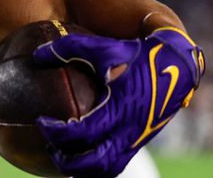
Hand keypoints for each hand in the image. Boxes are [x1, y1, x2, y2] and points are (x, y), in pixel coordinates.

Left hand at [33, 28, 204, 176]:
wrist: (176, 66)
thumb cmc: (133, 54)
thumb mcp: (101, 47)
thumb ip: (68, 48)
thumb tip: (36, 55)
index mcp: (120, 109)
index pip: (84, 132)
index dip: (58, 132)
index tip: (41, 122)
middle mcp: (131, 130)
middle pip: (96, 162)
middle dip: (68, 161)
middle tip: (49, 147)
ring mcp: (137, 139)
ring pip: (108, 169)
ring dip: (82, 168)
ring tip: (60, 156)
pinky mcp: (140, 141)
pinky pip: (117, 163)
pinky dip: (96, 166)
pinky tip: (79, 154)